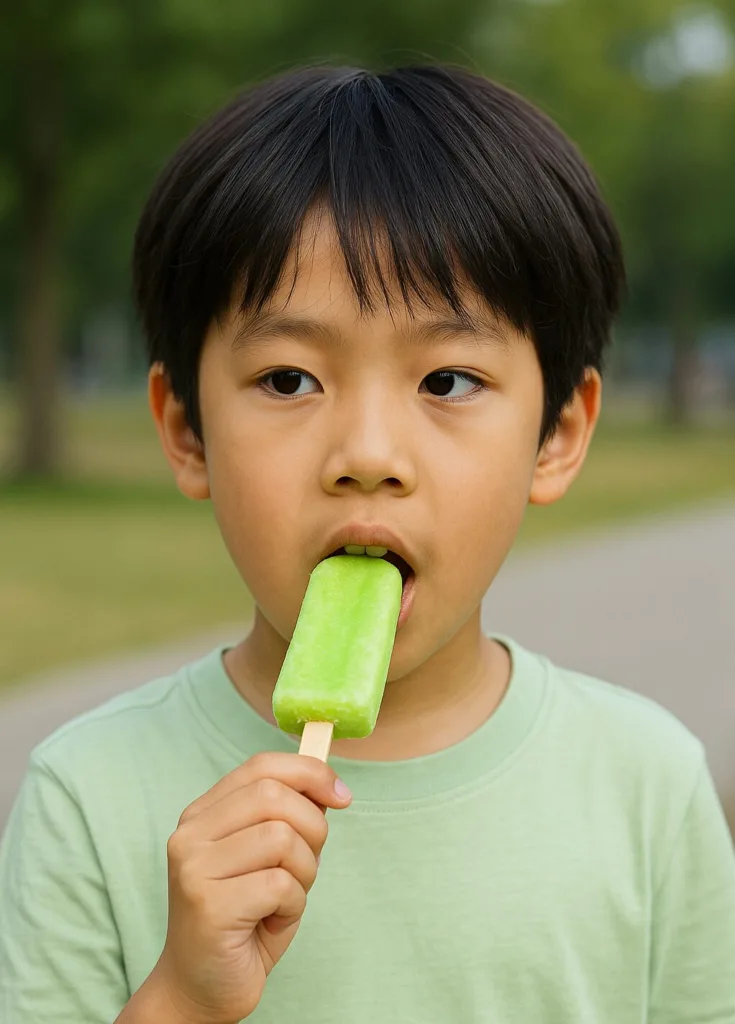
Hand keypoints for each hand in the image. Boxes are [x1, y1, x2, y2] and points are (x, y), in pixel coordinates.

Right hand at [145, 751, 351, 1022]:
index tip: (341, 795)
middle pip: (273, 795)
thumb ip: (287, 817)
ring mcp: (194, 869)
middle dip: (312, 827)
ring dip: (303, 871)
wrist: (202, 988)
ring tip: (285, 898)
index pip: (260, 766)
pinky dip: (293, 904)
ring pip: (281, 838)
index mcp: (202, 814)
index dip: (309, 772)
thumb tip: (330, 785)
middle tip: (309, 864)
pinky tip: (273, 921)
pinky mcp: (208, 906)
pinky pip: (280, 884)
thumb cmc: (244, 919)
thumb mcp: (268, 857)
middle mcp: (190, 834)